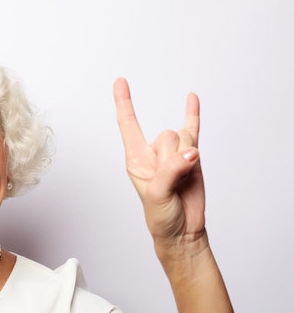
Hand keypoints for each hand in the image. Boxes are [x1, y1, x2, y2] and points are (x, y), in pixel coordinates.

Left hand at [113, 78, 204, 243]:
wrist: (183, 230)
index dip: (125, 103)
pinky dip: (193, 113)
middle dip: (174, 156)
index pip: (128, 126)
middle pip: (167, 134)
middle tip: (172, 180)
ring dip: (188, 156)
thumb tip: (190, 152)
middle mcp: (153, 154)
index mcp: (135, 160)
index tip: (120, 81)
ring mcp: (174, 154)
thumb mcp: (157, 195)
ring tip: (183, 179)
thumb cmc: (161, 216)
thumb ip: (170, 171)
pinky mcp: (192, 156)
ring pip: (184, 137)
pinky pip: (194, 129)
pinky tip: (191, 98)